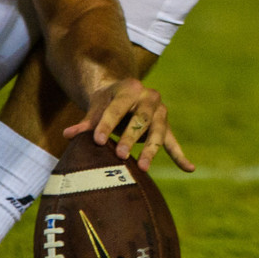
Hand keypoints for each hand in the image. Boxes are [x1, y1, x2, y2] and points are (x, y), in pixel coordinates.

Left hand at [66, 77, 192, 175]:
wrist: (124, 92)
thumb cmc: (106, 103)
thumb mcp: (96, 108)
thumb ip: (85, 123)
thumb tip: (68, 134)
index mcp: (130, 88)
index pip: (118, 108)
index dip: (107, 124)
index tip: (97, 141)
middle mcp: (150, 97)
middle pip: (142, 119)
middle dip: (132, 137)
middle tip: (120, 155)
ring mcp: (160, 112)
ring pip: (159, 131)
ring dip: (151, 150)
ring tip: (143, 167)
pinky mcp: (165, 126)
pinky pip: (173, 142)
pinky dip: (180, 156)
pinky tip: (189, 169)